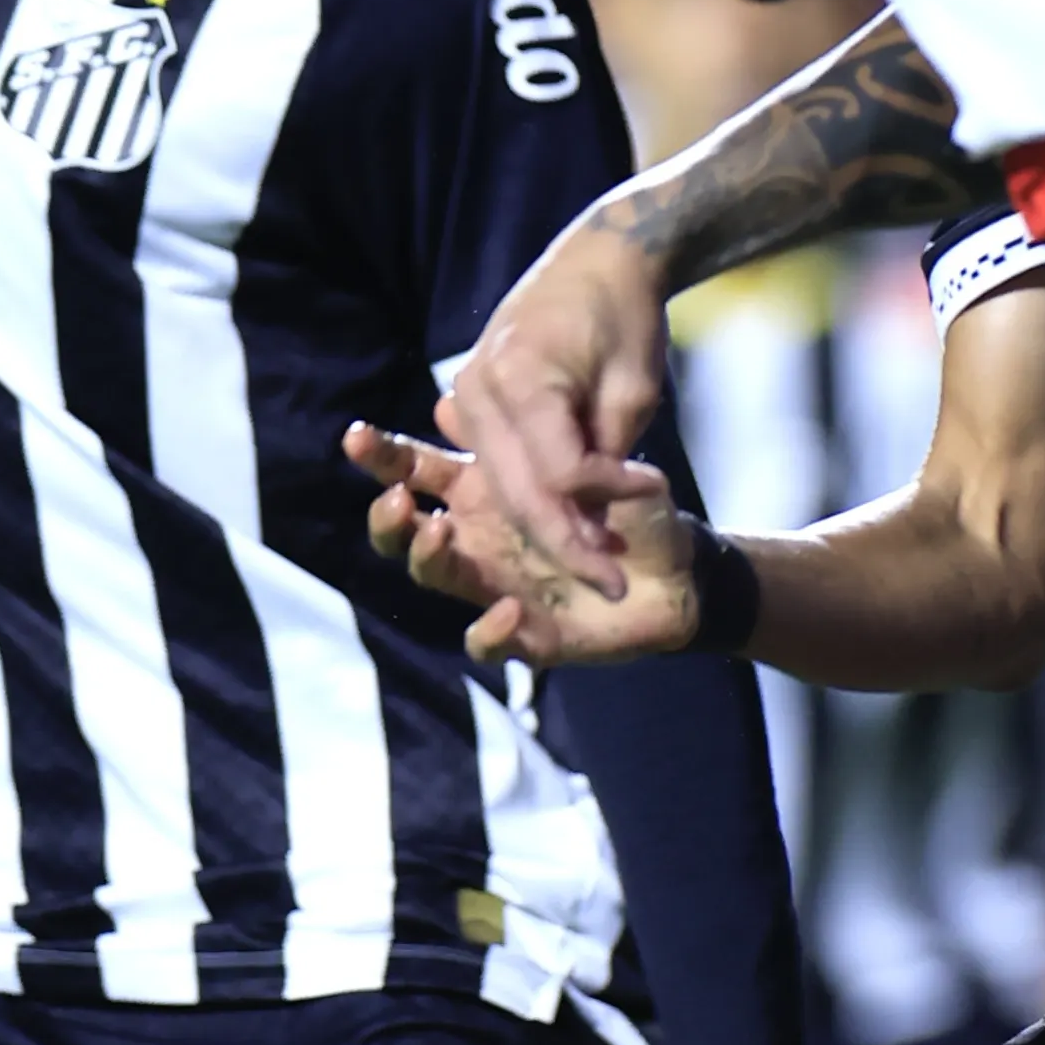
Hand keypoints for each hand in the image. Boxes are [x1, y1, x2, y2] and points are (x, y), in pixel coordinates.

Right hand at [345, 421, 695, 664]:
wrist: (686, 567)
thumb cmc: (639, 503)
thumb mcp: (595, 452)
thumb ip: (531, 433)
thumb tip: (451, 401)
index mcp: (484, 488)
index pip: (419, 471)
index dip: (384, 460)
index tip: (357, 438)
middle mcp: (478, 537)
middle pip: (405, 529)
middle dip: (388, 516)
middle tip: (396, 498)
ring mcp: (496, 585)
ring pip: (434, 578)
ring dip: (426, 558)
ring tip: (436, 532)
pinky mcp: (528, 634)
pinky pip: (488, 643)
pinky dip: (488, 632)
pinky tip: (501, 610)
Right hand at [434, 209, 672, 595]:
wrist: (598, 258)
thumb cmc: (625, 316)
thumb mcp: (633, 390)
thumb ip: (608, 459)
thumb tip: (592, 524)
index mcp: (519, 380)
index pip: (558, 473)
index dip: (608, 496)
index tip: (657, 489)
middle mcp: (479, 393)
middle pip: (518, 494)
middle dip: (569, 543)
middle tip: (615, 582)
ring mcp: (467, 399)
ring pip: (502, 492)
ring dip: (548, 528)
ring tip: (599, 557)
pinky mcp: (472, 406)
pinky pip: (496, 470)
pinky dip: (530, 499)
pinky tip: (568, 521)